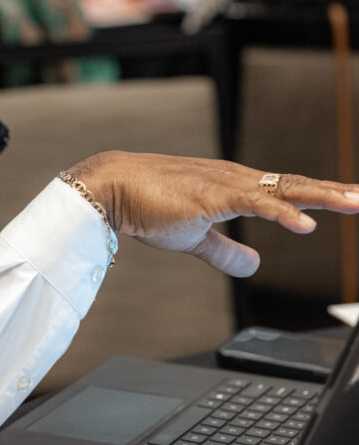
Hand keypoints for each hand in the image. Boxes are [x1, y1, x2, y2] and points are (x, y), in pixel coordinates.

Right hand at [67, 151, 358, 277]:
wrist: (111, 187)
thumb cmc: (146, 206)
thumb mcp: (195, 237)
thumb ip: (226, 251)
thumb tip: (256, 264)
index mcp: (232, 187)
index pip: (285, 190)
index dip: (318, 197)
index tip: (348, 201)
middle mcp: (235, 179)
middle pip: (294, 185)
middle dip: (333, 193)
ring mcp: (225, 184)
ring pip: (283, 189)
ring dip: (322, 197)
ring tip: (355, 203)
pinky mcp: (211, 195)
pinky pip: (255, 204)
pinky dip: (282, 213)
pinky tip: (306, 225)